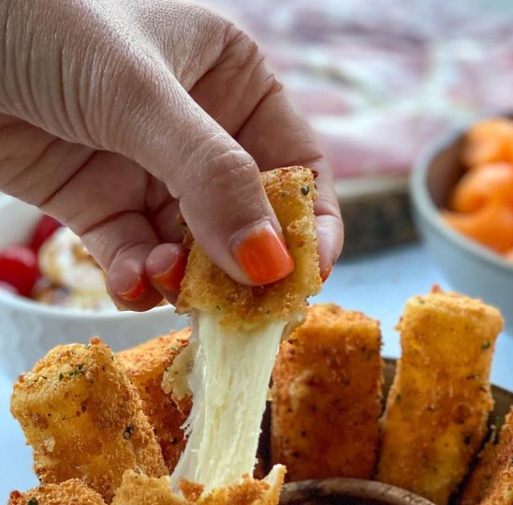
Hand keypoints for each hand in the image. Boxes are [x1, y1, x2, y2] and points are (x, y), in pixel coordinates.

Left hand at [0, 0, 342, 308]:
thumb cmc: (42, 21)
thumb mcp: (139, 95)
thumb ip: (211, 179)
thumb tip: (270, 264)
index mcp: (231, 79)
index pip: (297, 163)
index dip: (311, 223)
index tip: (308, 276)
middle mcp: (199, 128)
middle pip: (249, 217)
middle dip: (245, 266)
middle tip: (242, 309)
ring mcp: (149, 169)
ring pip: (193, 248)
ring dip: (186, 278)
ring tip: (168, 283)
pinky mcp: (99, 202)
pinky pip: (137, 256)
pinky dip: (139, 278)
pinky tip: (131, 281)